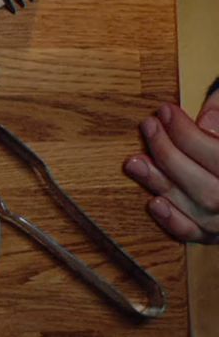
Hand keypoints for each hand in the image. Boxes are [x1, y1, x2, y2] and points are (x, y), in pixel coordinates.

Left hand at [123, 94, 218, 242]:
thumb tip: (206, 120)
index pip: (217, 155)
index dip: (188, 134)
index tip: (165, 111)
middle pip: (206, 187)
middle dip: (170, 153)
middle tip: (149, 126)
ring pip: (196, 209)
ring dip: (161, 184)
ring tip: (135, 161)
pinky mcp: (212, 233)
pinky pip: (193, 233)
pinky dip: (172, 220)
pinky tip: (153, 202)